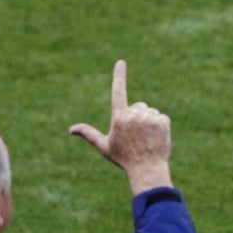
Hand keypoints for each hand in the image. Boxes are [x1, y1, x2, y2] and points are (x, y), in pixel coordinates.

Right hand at [69, 60, 172, 194]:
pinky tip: (157, 139)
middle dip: (138, 117)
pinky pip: (162, 118)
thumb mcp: (104, 146)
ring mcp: (149, 117)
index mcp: (118, 117)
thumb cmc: (124, 159)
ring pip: (150, 112)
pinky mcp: (162, 121)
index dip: (119, 76)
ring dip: (149, 122)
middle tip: (137, 137)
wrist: (147, 170)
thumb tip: (70, 129)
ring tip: (147, 139)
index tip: (121, 62)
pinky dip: (161, 127)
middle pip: (138, 106)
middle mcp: (133, 114)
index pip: (118, 91)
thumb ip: (89, 134)